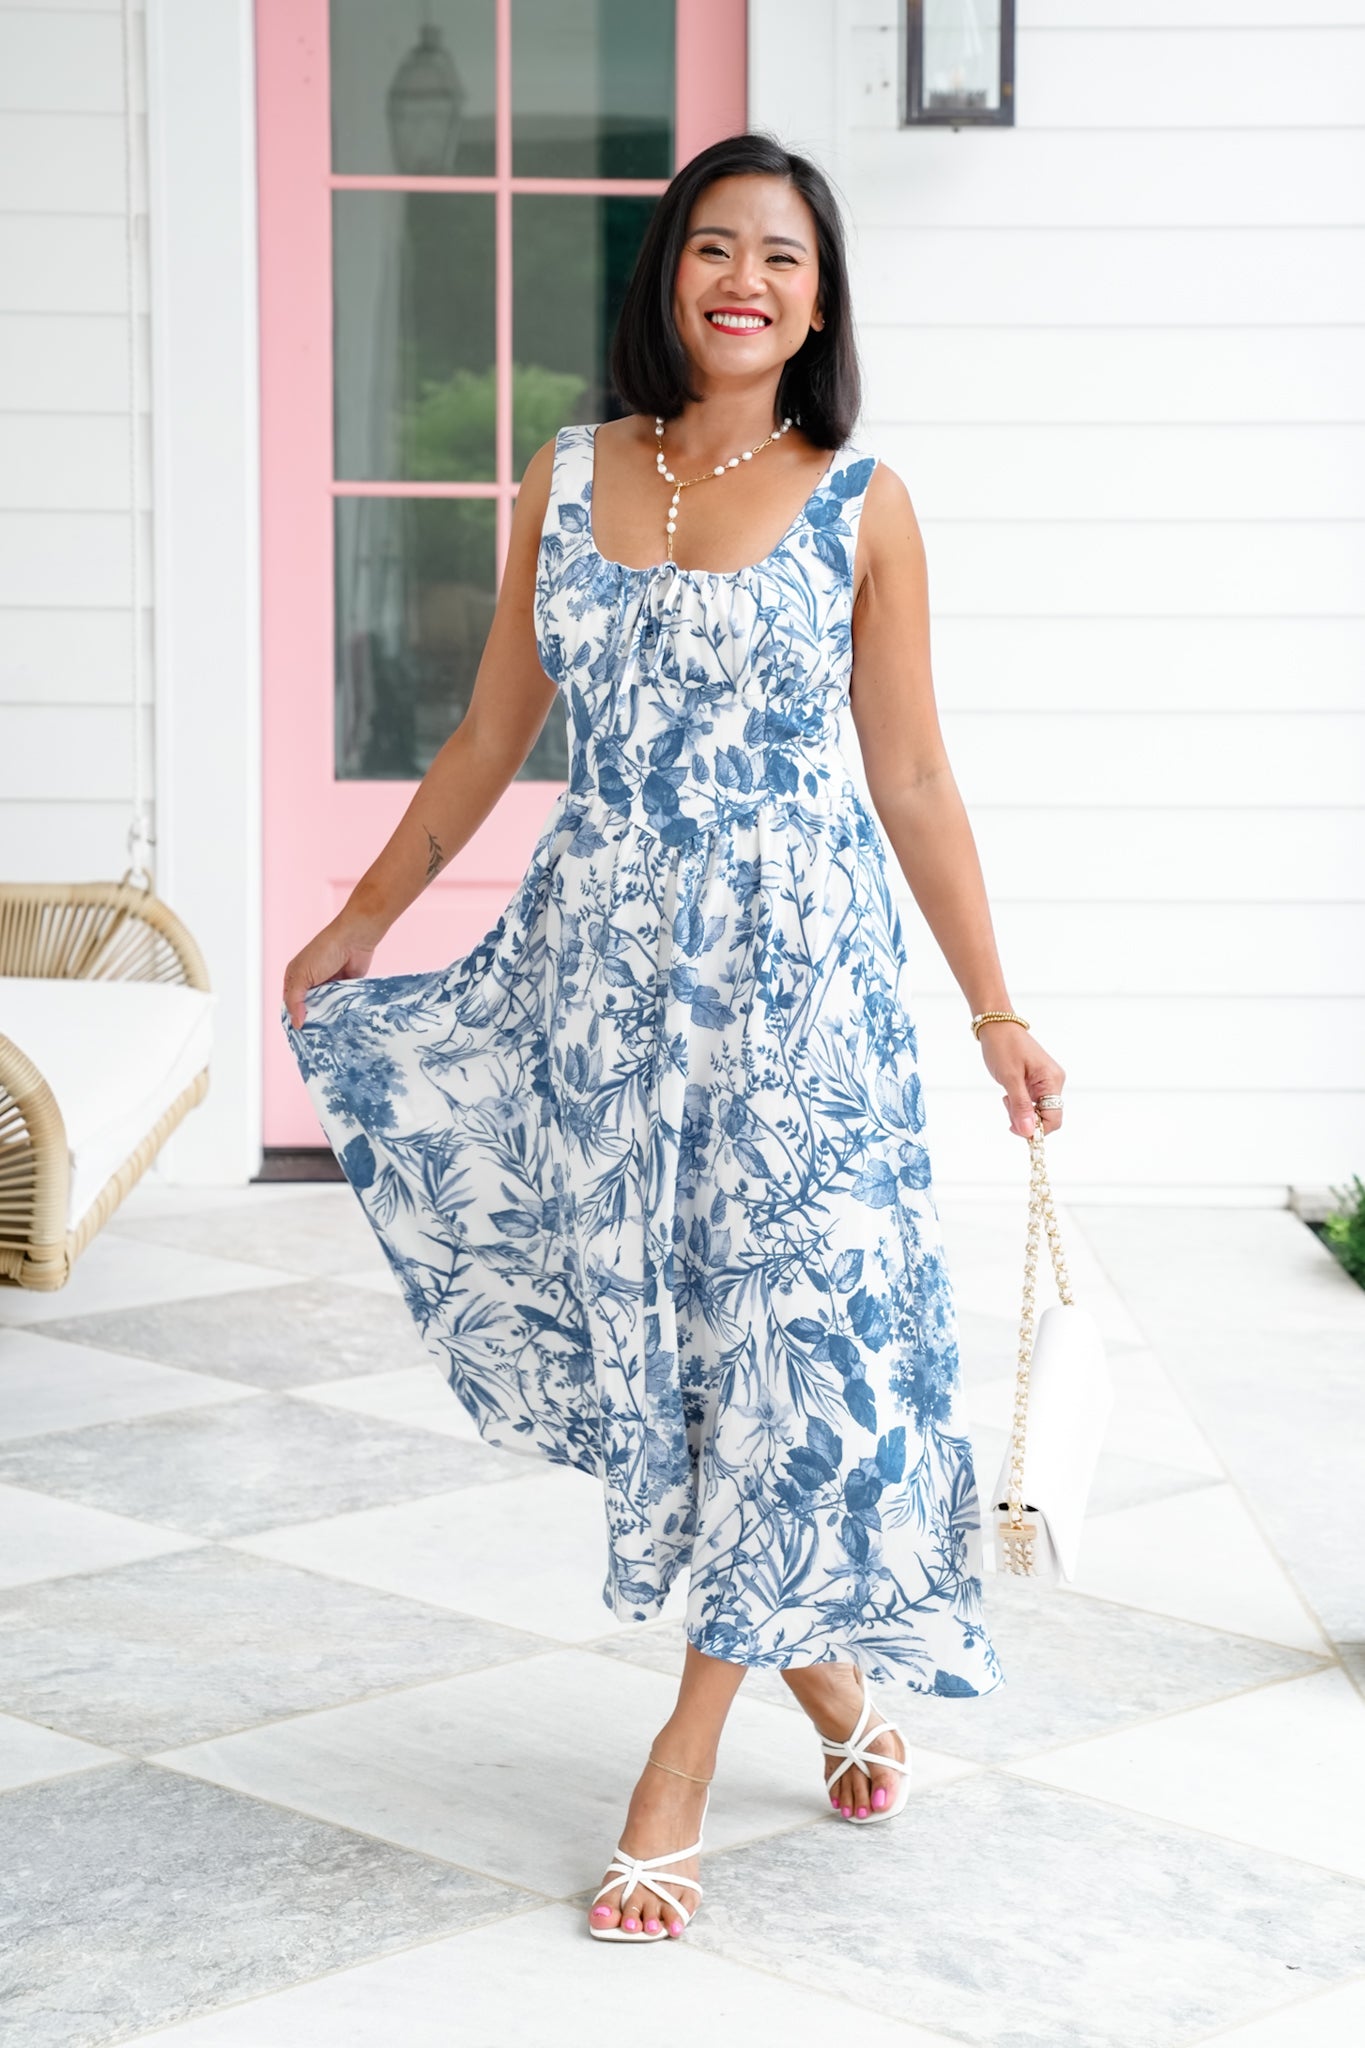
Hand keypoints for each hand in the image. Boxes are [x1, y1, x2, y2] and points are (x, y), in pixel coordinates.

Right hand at [282, 913, 383, 1029]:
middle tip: (315, 1038)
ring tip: (329, 1034)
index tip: (299, 1035)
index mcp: (295, 977)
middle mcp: (310, 983)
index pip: (290, 1003)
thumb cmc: (324, 952)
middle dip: (311, 1020)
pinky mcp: (343, 989)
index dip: (293, 1017)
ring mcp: (328, 986)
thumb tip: (296, 1024)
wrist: (353, 940)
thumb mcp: (302, 975)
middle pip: (308, 1008)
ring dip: (327, 1018)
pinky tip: (341, 1024)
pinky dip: (340, 1013)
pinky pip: (340, 1005)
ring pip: (325, 1009)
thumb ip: (295, 1000)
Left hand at [976, 1022, 1064, 1138]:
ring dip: (1021, 1111)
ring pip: (1038, 1111)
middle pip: (1047, 1116)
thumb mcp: (1010, 1078)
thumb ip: (1020, 1106)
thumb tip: (1028, 1132)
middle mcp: (1054, 1082)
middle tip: (1006, 1105)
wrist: (997, 1026)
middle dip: (1026, 1119)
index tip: (1015, 1128)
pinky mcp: (1037, 1082)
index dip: (1037, 1129)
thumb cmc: (1004, 1046)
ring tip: (1006, 1096)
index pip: (1054, 1118)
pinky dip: (1020, 1104)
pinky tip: (1009, 1093)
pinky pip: (1032, 1102)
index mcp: (1052, 1080)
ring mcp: (1046, 1082)